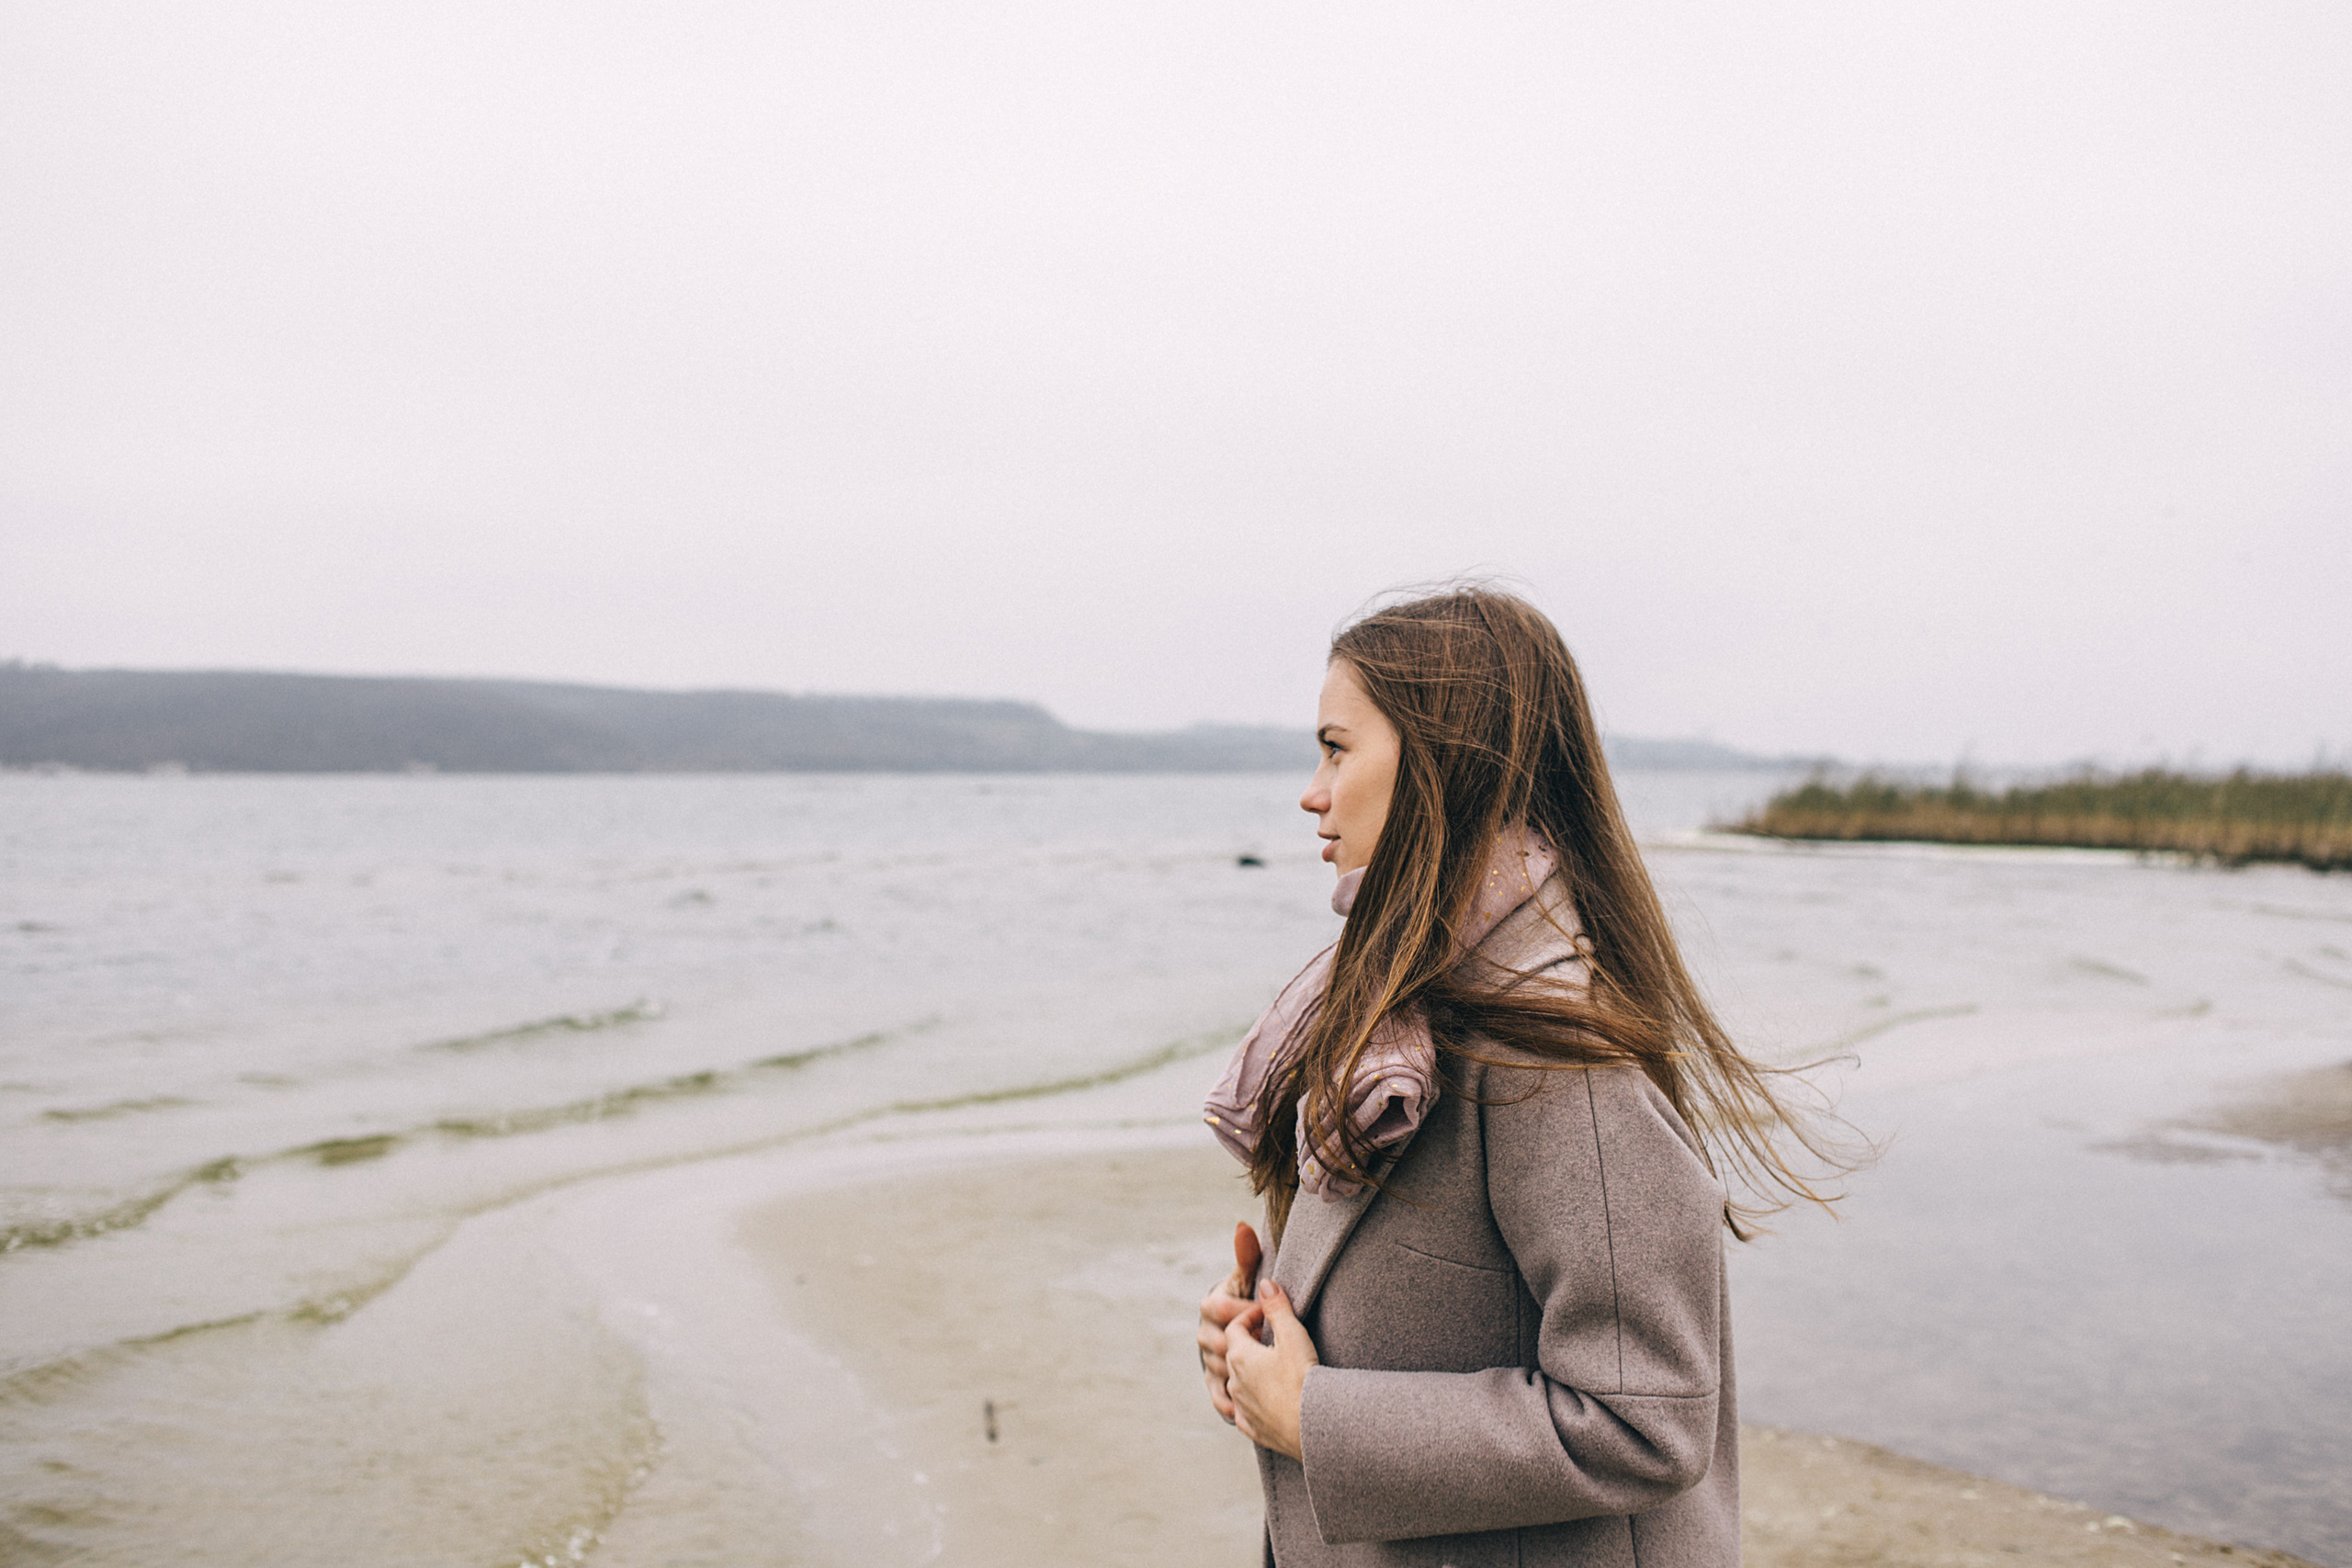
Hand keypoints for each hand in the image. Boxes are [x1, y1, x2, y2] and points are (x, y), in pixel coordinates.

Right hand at [1197, 1222, 1262, 1422]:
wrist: (1247, 1328)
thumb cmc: (1251, 1299)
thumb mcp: (1249, 1279)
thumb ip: (1247, 1257)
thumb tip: (1243, 1225)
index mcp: (1212, 1305)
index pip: (1217, 1307)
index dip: (1242, 1310)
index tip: (1266, 1315)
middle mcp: (1205, 1332)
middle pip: (1212, 1340)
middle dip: (1239, 1343)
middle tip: (1268, 1346)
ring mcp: (1208, 1358)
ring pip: (1214, 1366)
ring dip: (1234, 1371)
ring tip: (1261, 1376)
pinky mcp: (1215, 1382)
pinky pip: (1215, 1394)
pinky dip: (1226, 1402)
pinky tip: (1242, 1409)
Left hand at [1224, 1279, 1318, 1459]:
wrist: (1312, 1428)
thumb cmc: (1303, 1379)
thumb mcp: (1293, 1335)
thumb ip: (1277, 1308)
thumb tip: (1265, 1284)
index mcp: (1239, 1356)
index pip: (1235, 1327)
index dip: (1250, 1317)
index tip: (1268, 1315)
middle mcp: (1233, 1381)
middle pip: (1234, 1354)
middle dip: (1250, 1343)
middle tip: (1273, 1338)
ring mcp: (1241, 1406)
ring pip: (1237, 1383)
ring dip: (1250, 1373)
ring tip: (1273, 1368)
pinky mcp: (1252, 1428)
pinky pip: (1244, 1412)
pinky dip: (1252, 1402)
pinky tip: (1266, 1400)